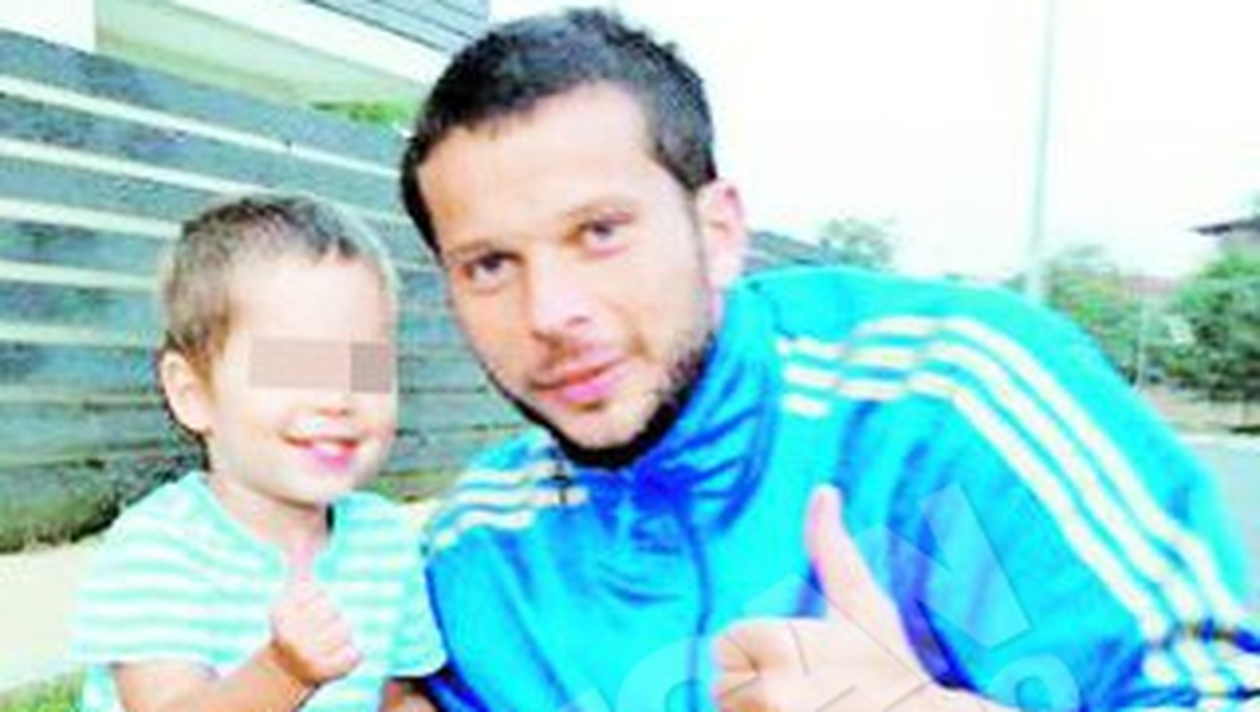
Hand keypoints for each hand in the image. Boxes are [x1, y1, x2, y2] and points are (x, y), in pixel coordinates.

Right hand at [266, 539, 361, 688]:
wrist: (288, 668)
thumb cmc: (298, 622)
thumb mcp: (293, 595)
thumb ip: (299, 566)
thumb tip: (301, 535)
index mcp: (282, 612)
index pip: (321, 591)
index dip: (323, 598)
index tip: (313, 611)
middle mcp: (291, 635)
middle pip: (336, 610)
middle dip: (336, 616)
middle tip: (323, 628)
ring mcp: (308, 656)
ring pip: (347, 630)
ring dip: (346, 635)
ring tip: (330, 641)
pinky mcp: (326, 672)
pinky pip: (356, 652)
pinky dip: (354, 653)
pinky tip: (338, 655)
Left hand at [713, 486, 979, 710]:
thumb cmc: (890, 663)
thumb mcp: (860, 604)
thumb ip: (830, 547)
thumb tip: (824, 490)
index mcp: (783, 647)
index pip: (725, 644)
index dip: (759, 651)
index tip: (804, 661)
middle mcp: (772, 692)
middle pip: (720, 686)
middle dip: (754, 688)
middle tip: (808, 691)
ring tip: (808, 710)